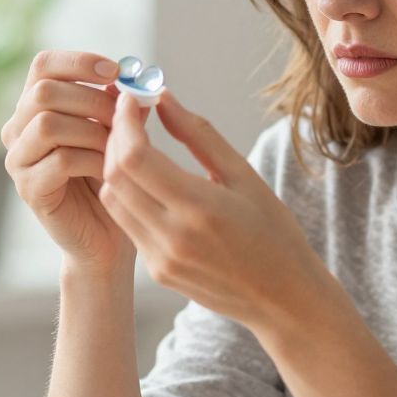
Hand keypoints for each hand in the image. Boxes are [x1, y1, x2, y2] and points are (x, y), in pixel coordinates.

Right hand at [1, 50, 134, 274]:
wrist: (106, 236)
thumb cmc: (111, 179)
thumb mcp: (120, 133)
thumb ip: (123, 105)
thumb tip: (138, 78)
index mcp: (35, 107)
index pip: (43, 65)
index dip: (79, 62)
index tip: (116, 71)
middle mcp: (17, 129)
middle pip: (43, 91)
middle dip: (92, 99)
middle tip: (123, 117)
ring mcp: (18, 159)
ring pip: (48, 124)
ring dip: (92, 130)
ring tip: (117, 147)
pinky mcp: (29, 188)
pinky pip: (59, 160)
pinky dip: (92, 159)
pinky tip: (109, 170)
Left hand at [98, 87, 327, 333]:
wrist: (284, 299)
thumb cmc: (274, 232)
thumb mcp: (244, 176)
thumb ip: (198, 134)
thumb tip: (163, 97)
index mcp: (199, 209)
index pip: (135, 157)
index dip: (125, 122)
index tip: (133, 100)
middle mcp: (173, 237)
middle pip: (115, 176)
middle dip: (116, 138)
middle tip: (131, 116)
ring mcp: (160, 259)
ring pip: (112, 200)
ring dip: (116, 166)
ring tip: (136, 144)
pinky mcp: (157, 272)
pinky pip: (127, 223)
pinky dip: (128, 194)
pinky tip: (146, 180)